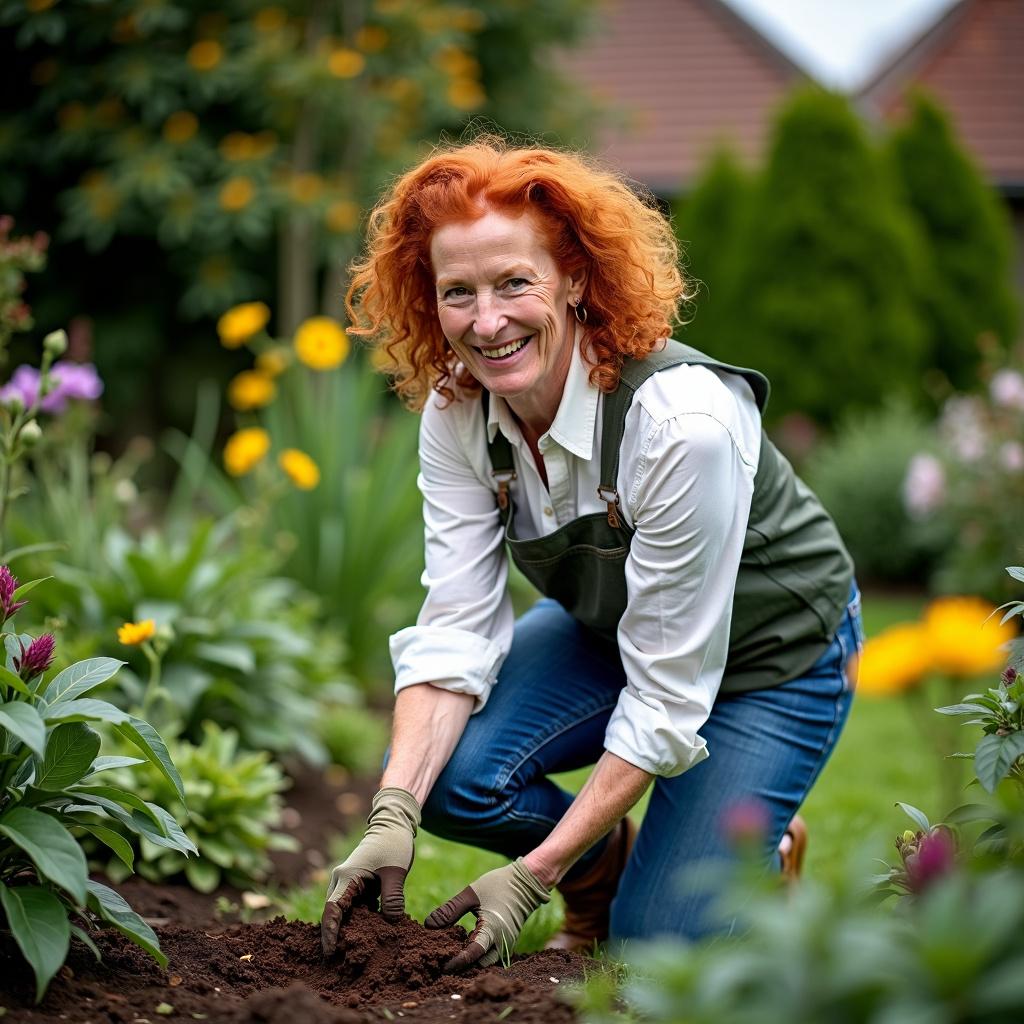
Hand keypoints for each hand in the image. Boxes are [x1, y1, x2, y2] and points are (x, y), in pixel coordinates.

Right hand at [321, 787, 419, 954]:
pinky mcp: (359, 885)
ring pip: (345, 912)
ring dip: (350, 929)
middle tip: (341, 961)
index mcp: (347, 877)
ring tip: (355, 954)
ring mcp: (350, 883)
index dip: (330, 933)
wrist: (394, 824)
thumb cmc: (393, 844)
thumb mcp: (396, 872)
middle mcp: (342, 881)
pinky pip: (356, 907)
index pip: (333, 909)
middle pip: (335, 914)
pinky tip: (370, 937)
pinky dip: (361, 921)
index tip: (330, 953)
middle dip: (337, 936)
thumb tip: (391, 924)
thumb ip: (393, 898)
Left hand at [425, 858, 550, 970]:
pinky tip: (465, 945)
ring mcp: (506, 944)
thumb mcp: (471, 894)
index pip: (472, 954)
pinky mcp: (507, 942)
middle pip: (479, 965)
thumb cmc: (498, 885)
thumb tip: (429, 925)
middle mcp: (501, 943)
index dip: (456, 962)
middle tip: (444, 960)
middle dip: (463, 966)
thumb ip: (450, 910)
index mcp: (492, 930)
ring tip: (452, 953)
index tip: (442, 966)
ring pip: (486, 962)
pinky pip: (492, 955)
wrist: (526, 882)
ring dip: (471, 960)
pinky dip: (478, 954)